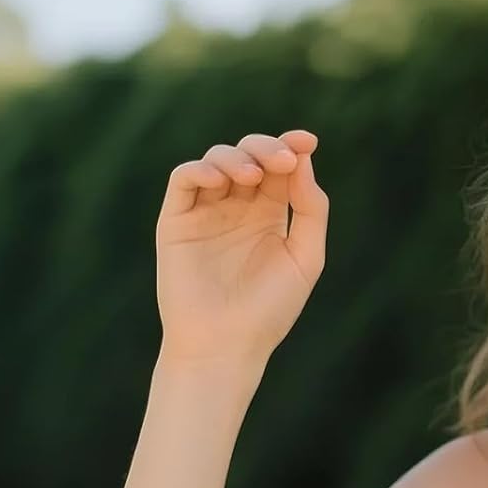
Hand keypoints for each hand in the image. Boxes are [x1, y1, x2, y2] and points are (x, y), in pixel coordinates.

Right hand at [155, 129, 327, 368]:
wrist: (226, 346)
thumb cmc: (269, 310)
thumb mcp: (306, 258)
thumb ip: (311, 208)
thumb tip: (304, 159)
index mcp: (270, 215)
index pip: (280, 167)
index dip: (291, 146)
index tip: (306, 142)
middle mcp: (237, 208)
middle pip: (249, 155)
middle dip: (266, 148)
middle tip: (282, 160)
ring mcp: (205, 212)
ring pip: (216, 159)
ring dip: (236, 157)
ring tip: (251, 177)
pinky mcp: (176, 221)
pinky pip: (183, 179)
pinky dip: (200, 169)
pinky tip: (221, 181)